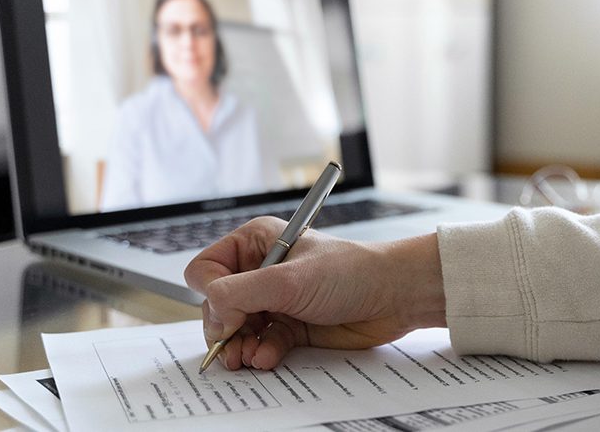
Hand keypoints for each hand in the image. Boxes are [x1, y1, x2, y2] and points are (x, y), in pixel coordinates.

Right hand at [184, 216, 445, 370]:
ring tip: (250, 357)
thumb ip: (240, 294)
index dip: (211, 295)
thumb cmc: (351, 272)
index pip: (206, 269)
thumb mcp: (289, 279)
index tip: (227, 316)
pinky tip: (269, 358)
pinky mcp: (290, 326)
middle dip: (224, 329)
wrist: (394, 296)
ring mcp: (275, 300)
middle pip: (217, 305)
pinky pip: (261, 345)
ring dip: (240, 347)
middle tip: (234, 347)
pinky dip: (261, 354)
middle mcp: (261, 270)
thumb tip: (212, 315)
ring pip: (236, 330)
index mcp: (255, 242)